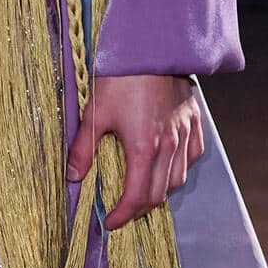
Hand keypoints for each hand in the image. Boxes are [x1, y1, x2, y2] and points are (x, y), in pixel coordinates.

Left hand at [67, 71, 203, 229]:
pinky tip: (166, 164)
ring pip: (179, 179)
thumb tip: (72, 177)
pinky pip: (192, 156)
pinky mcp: (194, 122)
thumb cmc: (122, 77)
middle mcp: (170, 146)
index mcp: (145, 148)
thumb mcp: (95, 113)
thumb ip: (83, 149)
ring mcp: (185, 134)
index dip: (122, 215)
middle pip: (159, 195)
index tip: (110, 222)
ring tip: (142, 190)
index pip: (137, 197)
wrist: (152, 45)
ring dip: (160, 190)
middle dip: (139, 209)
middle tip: (122, 211)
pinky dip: (179, 168)